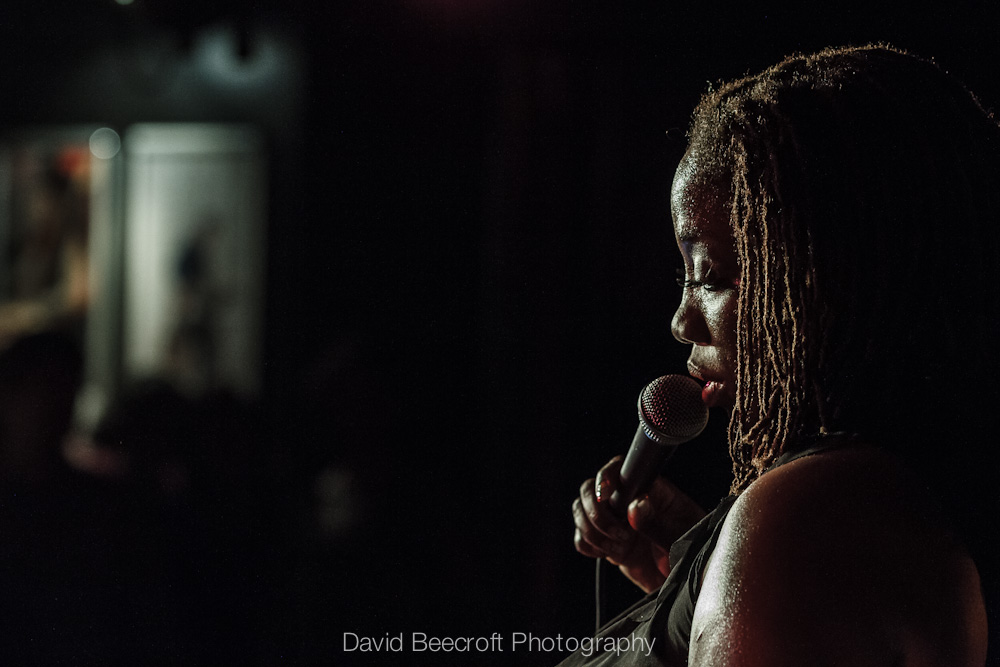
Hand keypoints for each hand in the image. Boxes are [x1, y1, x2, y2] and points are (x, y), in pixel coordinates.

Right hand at [573, 456, 706, 592]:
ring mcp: (614, 520)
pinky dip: (589, 546)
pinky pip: (581, 537)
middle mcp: (627, 500)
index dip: (606, 478)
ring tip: (619, 548)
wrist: (686, 583)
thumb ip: (657, 523)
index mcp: (650, 489)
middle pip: (590, 488)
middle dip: (597, 513)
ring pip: (580, 510)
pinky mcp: (605, 541)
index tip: (604, 495)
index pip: (620, 469)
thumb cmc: (692, 554)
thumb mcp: (680, 538)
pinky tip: (610, 554)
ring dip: (593, 532)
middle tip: (622, 534)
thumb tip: (635, 507)